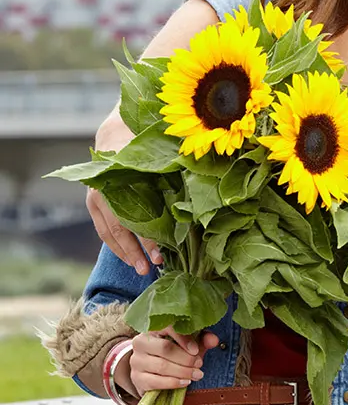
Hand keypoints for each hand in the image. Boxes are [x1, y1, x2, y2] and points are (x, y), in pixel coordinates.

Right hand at [87, 109, 162, 273]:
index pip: (133, 217)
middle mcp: (103, 192)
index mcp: (119, 181)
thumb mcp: (157, 158)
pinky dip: (117, 245)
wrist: (116, 136)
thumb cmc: (143, 148)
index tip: (160, 254)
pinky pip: (104, 230)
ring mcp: (95, 199)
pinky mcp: (93, 204)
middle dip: (135, 251)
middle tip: (150, 268)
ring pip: (108, 234)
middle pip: (119, 229)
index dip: (147, 238)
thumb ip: (171, 174)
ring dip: (125, 253)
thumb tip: (197, 193)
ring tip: (140, 269)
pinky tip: (130, 257)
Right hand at [117, 327, 219, 397]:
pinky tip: (185, 382)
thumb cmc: (174, 350)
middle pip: (165, 348)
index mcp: (154, 327)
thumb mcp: (189, 342)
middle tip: (200, 364)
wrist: (154, 370)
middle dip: (186, 358)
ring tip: (197, 374)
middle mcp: (141, 342)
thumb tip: (214, 340)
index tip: (196, 350)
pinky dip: (173, 383)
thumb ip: (202, 339)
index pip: (167, 327)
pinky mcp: (137, 379)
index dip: (184, 339)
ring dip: (183, 371)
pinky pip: (155, 382)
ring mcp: (136, 361)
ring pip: (161, 366)